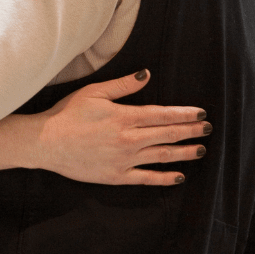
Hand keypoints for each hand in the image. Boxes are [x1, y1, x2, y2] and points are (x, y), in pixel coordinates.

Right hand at [21, 70, 209, 184]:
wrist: (46, 143)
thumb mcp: (93, 93)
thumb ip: (122, 86)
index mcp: (123, 117)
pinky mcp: (117, 176)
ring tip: (201, 149)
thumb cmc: (67, 114)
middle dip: (190, 131)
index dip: (184, 114)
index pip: (162, 114)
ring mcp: (124, 160)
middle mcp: (128, 139)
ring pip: (161, 156)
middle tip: (208, 129)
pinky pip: (147, 178)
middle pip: (167, 134)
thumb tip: (146, 75)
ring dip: (183, 152)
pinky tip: (179, 176)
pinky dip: (165, 177)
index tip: (200, 113)